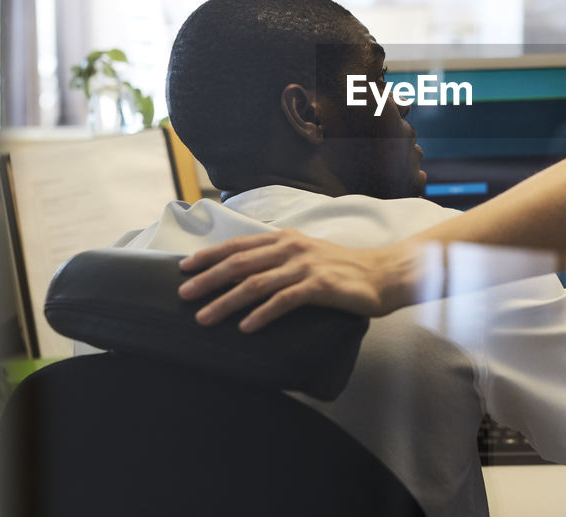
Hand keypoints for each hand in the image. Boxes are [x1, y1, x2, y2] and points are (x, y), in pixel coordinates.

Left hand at [177, 229, 415, 330]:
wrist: (382, 275)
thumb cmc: (342, 269)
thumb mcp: (306, 255)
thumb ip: (278, 259)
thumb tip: (242, 273)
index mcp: (286, 238)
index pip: (239, 244)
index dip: (210, 255)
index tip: (184, 268)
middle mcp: (292, 248)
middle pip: (240, 263)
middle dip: (208, 279)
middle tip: (183, 295)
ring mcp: (306, 267)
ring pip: (256, 283)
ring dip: (226, 301)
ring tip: (204, 318)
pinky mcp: (320, 286)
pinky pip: (284, 301)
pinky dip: (262, 314)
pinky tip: (246, 327)